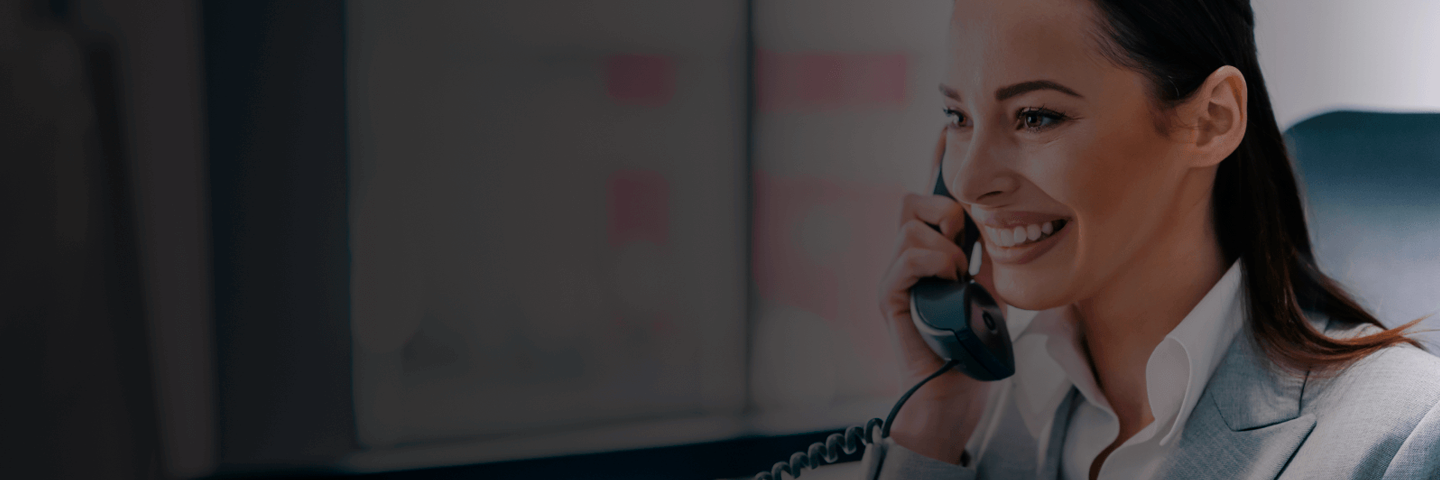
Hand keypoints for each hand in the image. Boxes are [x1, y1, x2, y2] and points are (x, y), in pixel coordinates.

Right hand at [875, 129, 996, 464]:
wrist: (960, 390)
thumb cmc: (977, 342)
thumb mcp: (996, 283)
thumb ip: (994, 250)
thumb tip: (1010, 216)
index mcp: (934, 250)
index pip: (929, 195)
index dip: (935, 162)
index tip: (946, 131)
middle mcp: (909, 258)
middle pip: (914, 202)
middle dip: (946, 210)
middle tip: (969, 242)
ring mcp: (897, 276)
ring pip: (910, 224)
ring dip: (944, 241)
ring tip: (961, 272)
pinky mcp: (890, 296)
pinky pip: (905, 255)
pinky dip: (933, 260)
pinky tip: (950, 280)